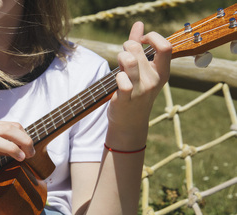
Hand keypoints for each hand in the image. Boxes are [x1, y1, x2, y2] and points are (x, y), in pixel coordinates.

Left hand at [107, 22, 171, 147]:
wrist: (129, 123)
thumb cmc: (134, 92)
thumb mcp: (141, 71)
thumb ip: (139, 46)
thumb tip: (139, 24)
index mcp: (162, 73)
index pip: (165, 47)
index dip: (152, 37)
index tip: (142, 40)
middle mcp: (154, 81)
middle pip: (137, 50)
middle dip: (126, 47)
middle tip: (123, 56)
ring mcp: (141, 90)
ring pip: (129, 61)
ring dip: (120, 58)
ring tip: (119, 66)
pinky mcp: (126, 98)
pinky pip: (121, 79)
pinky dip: (116, 76)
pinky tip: (116, 81)